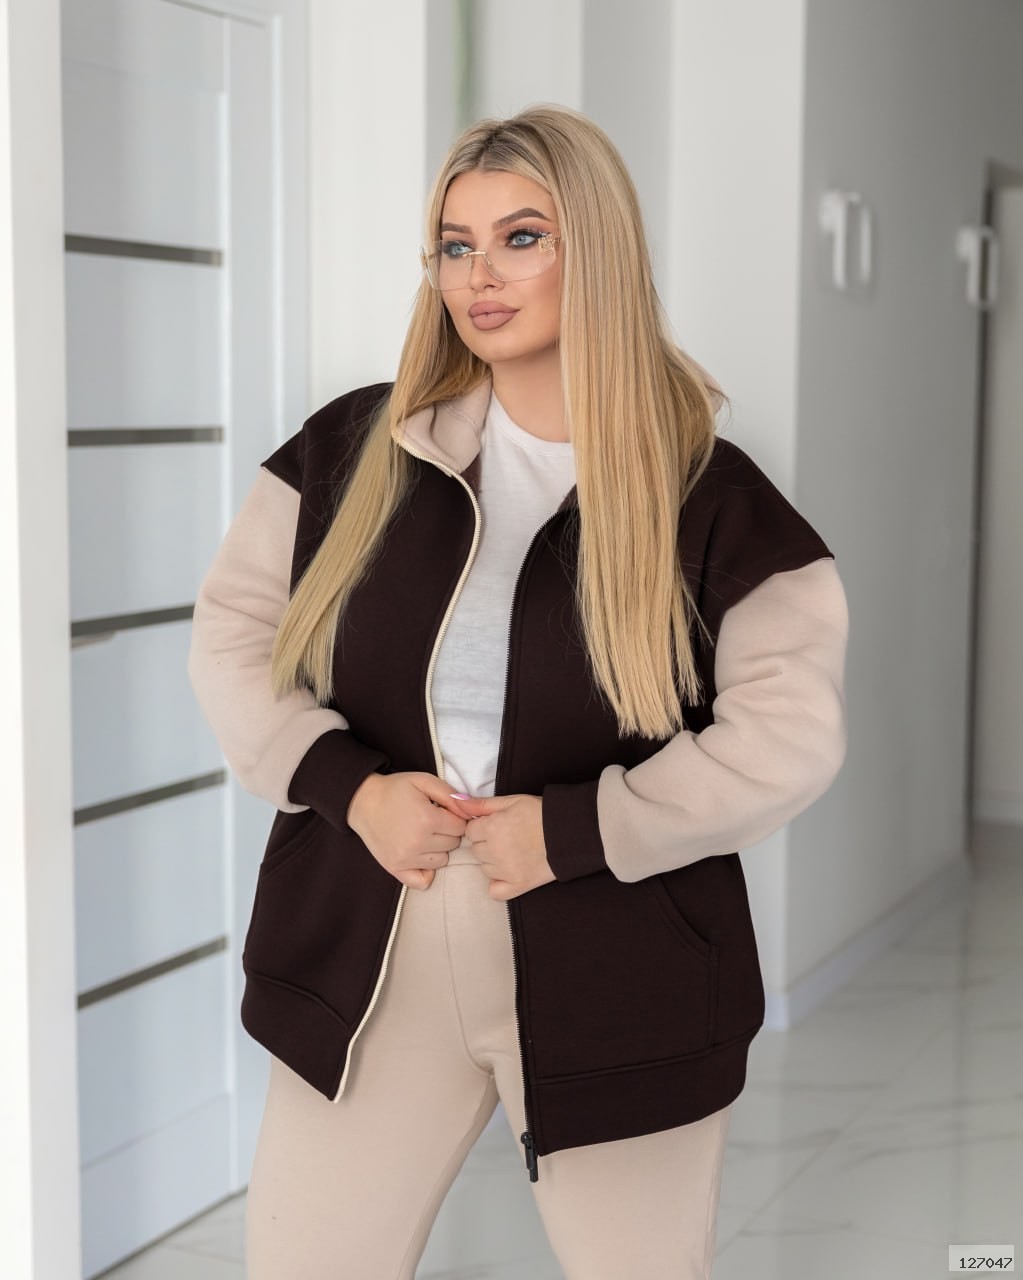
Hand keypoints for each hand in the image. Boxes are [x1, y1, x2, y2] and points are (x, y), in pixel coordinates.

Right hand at [347, 772, 466, 890]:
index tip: (442, 811)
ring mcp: (406, 859)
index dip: (455, 817)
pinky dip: (426, 871)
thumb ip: (449, 794)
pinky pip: (423, 881)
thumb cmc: (395, 789)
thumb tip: (470, 808)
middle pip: (453, 844)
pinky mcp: (396, 869)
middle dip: (447, 832)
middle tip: (431, 821)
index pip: (461, 827)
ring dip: (438, 849)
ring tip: (423, 834)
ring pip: (442, 861)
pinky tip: (420, 856)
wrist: (362, 802)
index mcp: (427, 820)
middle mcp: (418, 843)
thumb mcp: (423, 781)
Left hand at [446, 793, 555, 900]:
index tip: (497, 824)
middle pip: (476, 849)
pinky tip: (508, 873)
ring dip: (492, 861)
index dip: (483, 826)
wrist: (570, 832)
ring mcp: (505, 871)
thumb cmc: (541, 813)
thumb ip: (481, 804)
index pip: (470, 830)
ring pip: (484, 868)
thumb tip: (455, 802)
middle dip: (486, 843)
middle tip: (508, 836)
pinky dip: (498, 885)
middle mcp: (494, 851)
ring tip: (513, 851)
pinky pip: (495, 891)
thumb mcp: (511, 801)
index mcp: (490, 828)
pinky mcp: (518, 885)